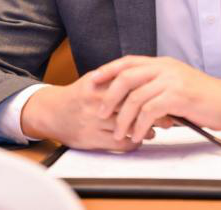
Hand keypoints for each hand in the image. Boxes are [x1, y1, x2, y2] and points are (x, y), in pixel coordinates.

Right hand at [20, 72, 157, 150]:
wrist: (53, 112)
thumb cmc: (80, 94)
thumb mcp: (97, 78)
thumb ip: (118, 76)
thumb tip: (147, 76)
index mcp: (98, 84)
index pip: (129, 87)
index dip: (149, 92)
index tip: (163, 96)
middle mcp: (95, 102)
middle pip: (131, 107)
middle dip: (152, 112)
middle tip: (167, 115)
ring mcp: (93, 121)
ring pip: (126, 126)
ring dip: (144, 129)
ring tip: (156, 128)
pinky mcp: (91, 139)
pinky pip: (118, 143)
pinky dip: (133, 142)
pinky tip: (139, 139)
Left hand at [93, 55, 220, 143]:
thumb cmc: (201, 97)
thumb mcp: (176, 84)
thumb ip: (156, 86)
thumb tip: (131, 98)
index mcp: (162, 63)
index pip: (128, 61)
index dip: (108, 69)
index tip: (92, 80)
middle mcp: (164, 67)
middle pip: (126, 76)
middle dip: (109, 95)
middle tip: (101, 112)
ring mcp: (171, 80)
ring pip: (136, 96)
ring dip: (123, 117)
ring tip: (119, 133)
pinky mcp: (178, 95)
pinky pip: (150, 111)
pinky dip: (140, 125)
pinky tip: (138, 135)